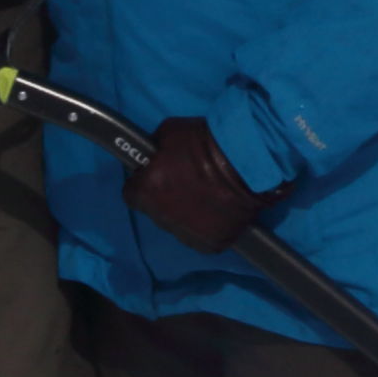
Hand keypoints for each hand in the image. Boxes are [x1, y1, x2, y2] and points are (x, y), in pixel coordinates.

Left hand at [123, 116, 287, 254]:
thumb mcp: (169, 132)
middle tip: (187, 182)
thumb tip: (154, 155)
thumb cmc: (205, 142)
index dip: (145, 182)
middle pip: (156, 211)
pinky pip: (202, 236)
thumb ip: (156, 149)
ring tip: (207, 197)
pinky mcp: (210, 244)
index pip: (131, 193)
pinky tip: (219, 209)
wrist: (246, 162)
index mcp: (144, 191)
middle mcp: (160, 218)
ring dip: (186, 214)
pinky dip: (208, 225)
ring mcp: (186, 234)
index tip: (158, 174)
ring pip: (178, 226)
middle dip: (166, 198)